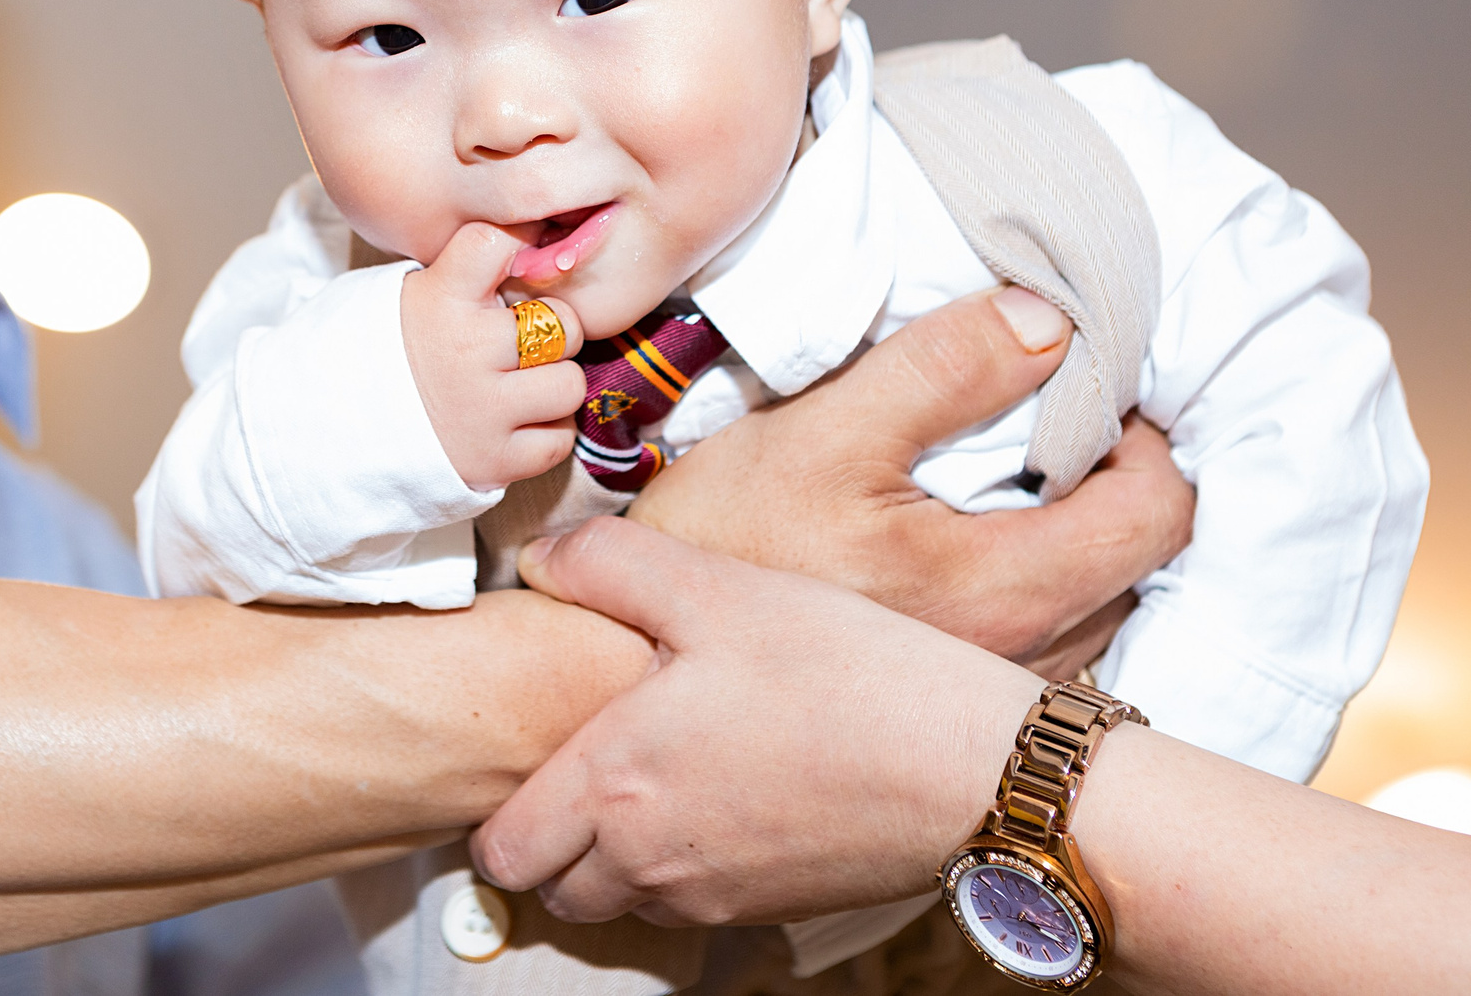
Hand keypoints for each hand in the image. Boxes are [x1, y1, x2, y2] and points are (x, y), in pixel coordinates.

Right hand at [403, 222, 587, 488]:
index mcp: (441, 297)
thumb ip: (474, 271)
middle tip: (519, 344)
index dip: (522, 244)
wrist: (341, 431)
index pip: (504, 241)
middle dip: (550, 332)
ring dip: (552, 386)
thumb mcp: (419, 294)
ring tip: (518, 386)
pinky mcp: (494, 461)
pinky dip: (544, 433)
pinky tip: (513, 423)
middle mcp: (466, 350)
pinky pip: (559, 439)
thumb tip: (545, 234)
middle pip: (562, 322)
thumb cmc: (397, 352)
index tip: (523, 256)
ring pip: (569, 384)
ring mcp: (482, 409)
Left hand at [470, 516, 1042, 926]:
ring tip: (659, 772)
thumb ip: (613, 566)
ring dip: (618, 858)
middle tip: (588, 764)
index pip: (505, 849)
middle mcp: (651, 861)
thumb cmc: (845, 672)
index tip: (527, 758)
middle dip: (553, 839)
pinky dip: (686, 866)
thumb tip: (543, 562)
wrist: (968, 765)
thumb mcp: (719, 588)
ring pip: (622, 902)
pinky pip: (692, 904)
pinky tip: (728, 790)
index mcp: (616, 785)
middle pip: (554, 887)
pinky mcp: (771, 909)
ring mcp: (713, 895)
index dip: (501, 809)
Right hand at [624, 287, 1193, 661]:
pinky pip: (1043, 656)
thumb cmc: (720, 550)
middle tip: (1055, 431)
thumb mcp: (822, 432)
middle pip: (1140, 567)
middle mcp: (1018, 660)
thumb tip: (1052, 321)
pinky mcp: (946, 720)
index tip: (1093, 396)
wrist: (630, 667)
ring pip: (1098, 614)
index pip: (1158, 514)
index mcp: (1004, 587)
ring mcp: (985, 700)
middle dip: (1115, 487)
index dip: (1148, 439)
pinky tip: (963, 558)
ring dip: (1078, 543)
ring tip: (1009, 489)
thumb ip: (943, 369)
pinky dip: (1038, 595)